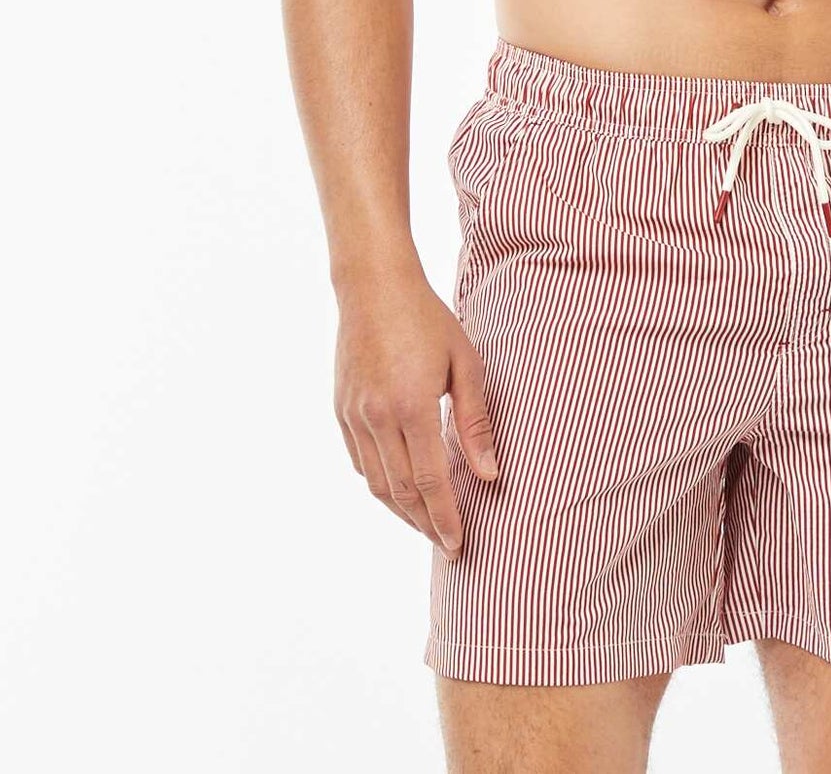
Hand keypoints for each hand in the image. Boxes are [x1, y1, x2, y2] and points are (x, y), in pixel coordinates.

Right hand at [333, 270, 499, 560]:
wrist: (373, 286)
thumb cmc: (427, 319)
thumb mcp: (464, 363)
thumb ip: (475, 422)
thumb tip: (489, 475)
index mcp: (412, 405)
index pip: (430, 481)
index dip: (445, 518)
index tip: (458, 544)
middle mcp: (377, 416)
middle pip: (402, 491)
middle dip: (425, 523)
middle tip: (446, 544)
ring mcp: (354, 414)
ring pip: (377, 483)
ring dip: (401, 510)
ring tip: (426, 524)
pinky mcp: (341, 409)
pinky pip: (360, 462)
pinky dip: (380, 484)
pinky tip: (399, 489)